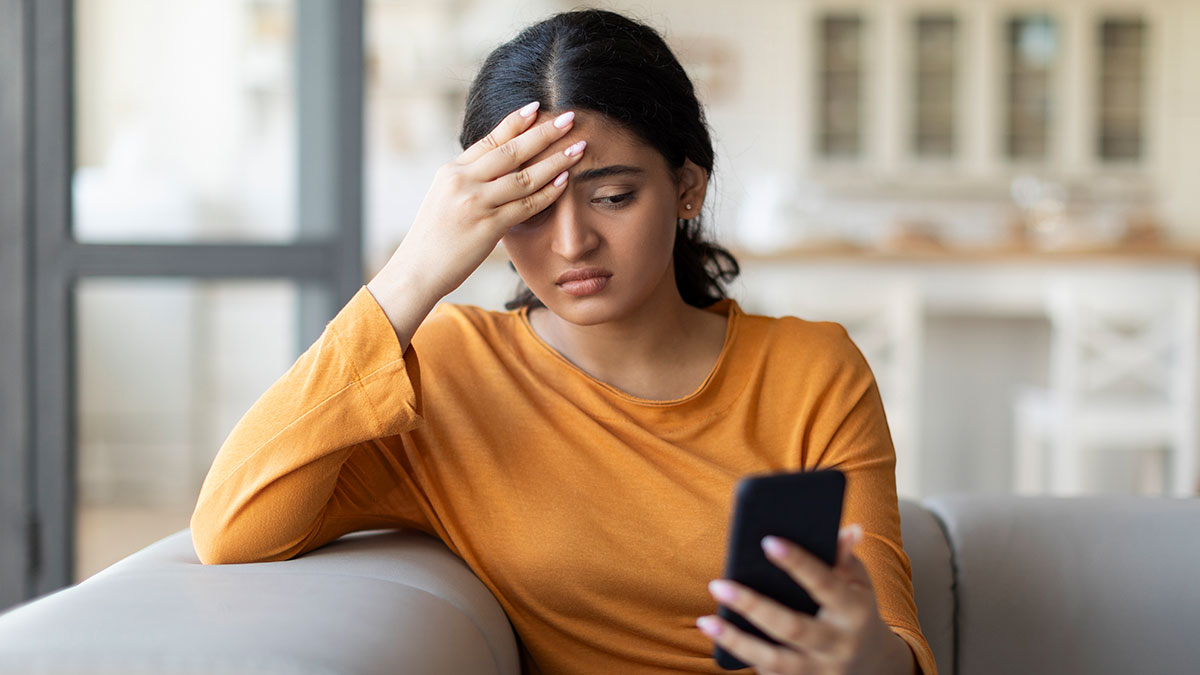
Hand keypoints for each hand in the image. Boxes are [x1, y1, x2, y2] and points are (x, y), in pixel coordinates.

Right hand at [373, 101, 586, 302]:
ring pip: (524, 176)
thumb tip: (497, 168)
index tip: (538, 107)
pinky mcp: (488, 227)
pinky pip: (525, 205)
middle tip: (569, 118)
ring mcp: (476, 203)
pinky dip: (547, 193)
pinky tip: (564, 182)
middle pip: (512, 150)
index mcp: (453, 170)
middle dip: (544, 132)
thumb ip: (470, 180)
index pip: (490, 139)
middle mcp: (463, 181)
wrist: (417, 269)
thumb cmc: (434, 237)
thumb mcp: (445, 198)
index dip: (516, 121)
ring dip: (555, 160)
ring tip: (578, 148)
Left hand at [698, 525, 914, 674]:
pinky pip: (771, 674)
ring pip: (775, 660)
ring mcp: (820, 669)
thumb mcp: (859, 583)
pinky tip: (719, 639)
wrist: (873, 665)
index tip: (768, 542)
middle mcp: (837, 643)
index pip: (825, 583)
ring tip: (706, 621)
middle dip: (753, 606)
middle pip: (792, 626)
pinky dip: (745, 657)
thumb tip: (847, 528)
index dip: (798, 562)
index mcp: (854, 611)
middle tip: (718, 584)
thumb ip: (845, 556)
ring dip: (737, 641)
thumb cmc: (855, 610)